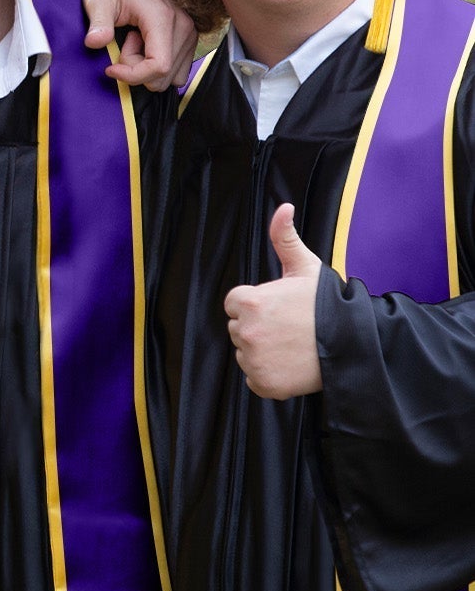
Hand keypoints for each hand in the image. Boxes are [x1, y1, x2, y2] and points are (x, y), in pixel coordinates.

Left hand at [72, 0, 196, 91]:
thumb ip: (98, 23)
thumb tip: (94, 43)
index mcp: (162, 16)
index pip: (159, 66)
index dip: (133, 75)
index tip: (110, 68)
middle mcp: (183, 24)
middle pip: (164, 74)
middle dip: (137, 69)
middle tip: (123, 42)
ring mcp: (189, 30)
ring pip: (171, 75)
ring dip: (147, 66)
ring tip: (132, 39)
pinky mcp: (189, 36)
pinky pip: (177, 69)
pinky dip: (156, 64)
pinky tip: (143, 43)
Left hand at [222, 203, 323, 398]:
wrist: (354, 344)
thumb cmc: (327, 304)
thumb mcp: (305, 267)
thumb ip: (284, 237)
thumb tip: (283, 207)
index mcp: (248, 301)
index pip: (236, 304)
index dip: (258, 304)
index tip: (282, 308)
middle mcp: (245, 331)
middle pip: (239, 328)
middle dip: (259, 327)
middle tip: (290, 327)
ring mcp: (253, 359)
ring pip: (246, 352)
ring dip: (263, 350)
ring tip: (293, 345)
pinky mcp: (263, 383)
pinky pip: (254, 377)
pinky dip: (269, 374)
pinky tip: (291, 364)